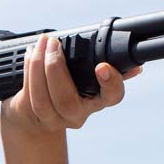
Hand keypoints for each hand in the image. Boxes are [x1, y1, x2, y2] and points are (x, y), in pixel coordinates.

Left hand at [0, 34, 142, 135]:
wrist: (34, 116)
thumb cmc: (65, 88)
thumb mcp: (86, 79)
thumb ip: (105, 68)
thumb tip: (135, 66)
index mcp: (96, 100)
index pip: (111, 97)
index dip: (110, 84)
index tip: (102, 67)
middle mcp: (77, 115)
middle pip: (67, 101)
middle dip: (56, 69)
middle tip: (54, 43)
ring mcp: (54, 120)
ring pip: (43, 100)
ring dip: (38, 67)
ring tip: (41, 44)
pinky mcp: (33, 117)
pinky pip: (29, 94)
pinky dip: (28, 69)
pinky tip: (30, 53)